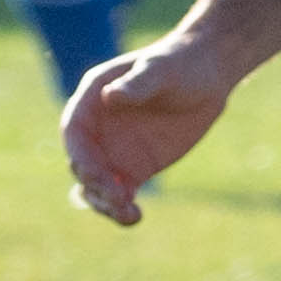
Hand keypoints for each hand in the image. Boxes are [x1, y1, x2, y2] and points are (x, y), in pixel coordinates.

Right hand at [63, 32, 236, 223]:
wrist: (207, 76)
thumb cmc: (180, 64)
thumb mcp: (160, 70)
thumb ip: (136, 84)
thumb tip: (110, 97)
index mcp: (93, 99)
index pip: (74, 131)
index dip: (79, 154)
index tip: (93, 173)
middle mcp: (98, 128)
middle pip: (82, 162)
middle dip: (95, 183)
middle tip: (118, 197)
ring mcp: (114, 151)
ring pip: (96, 185)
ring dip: (104, 203)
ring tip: (127, 213)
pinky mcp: (134, 169)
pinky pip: (120, 194)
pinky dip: (122, 209)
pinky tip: (135, 216)